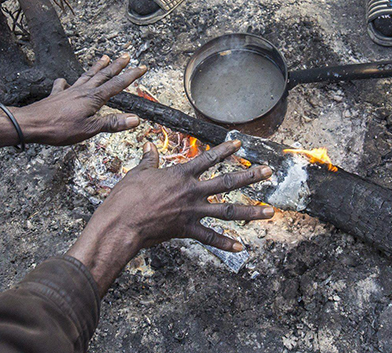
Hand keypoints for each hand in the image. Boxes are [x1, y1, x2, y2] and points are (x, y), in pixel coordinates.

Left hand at [9, 54, 145, 145]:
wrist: (31, 124)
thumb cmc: (59, 128)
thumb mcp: (89, 129)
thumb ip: (112, 123)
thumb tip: (135, 119)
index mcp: (93, 98)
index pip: (117, 85)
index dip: (131, 76)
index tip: (142, 67)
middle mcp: (82, 90)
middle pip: (103, 75)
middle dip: (116, 65)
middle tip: (126, 55)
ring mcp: (69, 91)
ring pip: (86, 76)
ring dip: (97, 67)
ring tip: (104, 57)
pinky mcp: (57, 95)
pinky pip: (64, 85)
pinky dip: (66, 82)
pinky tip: (65, 81)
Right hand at [68, 140, 274, 291]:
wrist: (122, 222)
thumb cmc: (127, 197)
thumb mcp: (138, 173)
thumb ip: (149, 160)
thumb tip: (149, 147)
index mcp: (181, 175)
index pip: (208, 158)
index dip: (225, 150)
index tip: (240, 144)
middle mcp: (192, 192)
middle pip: (228, 182)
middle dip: (250, 176)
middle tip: (269, 171)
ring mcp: (192, 212)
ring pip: (228, 211)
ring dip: (251, 211)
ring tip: (270, 211)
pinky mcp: (187, 230)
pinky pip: (210, 238)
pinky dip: (224, 243)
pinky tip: (240, 247)